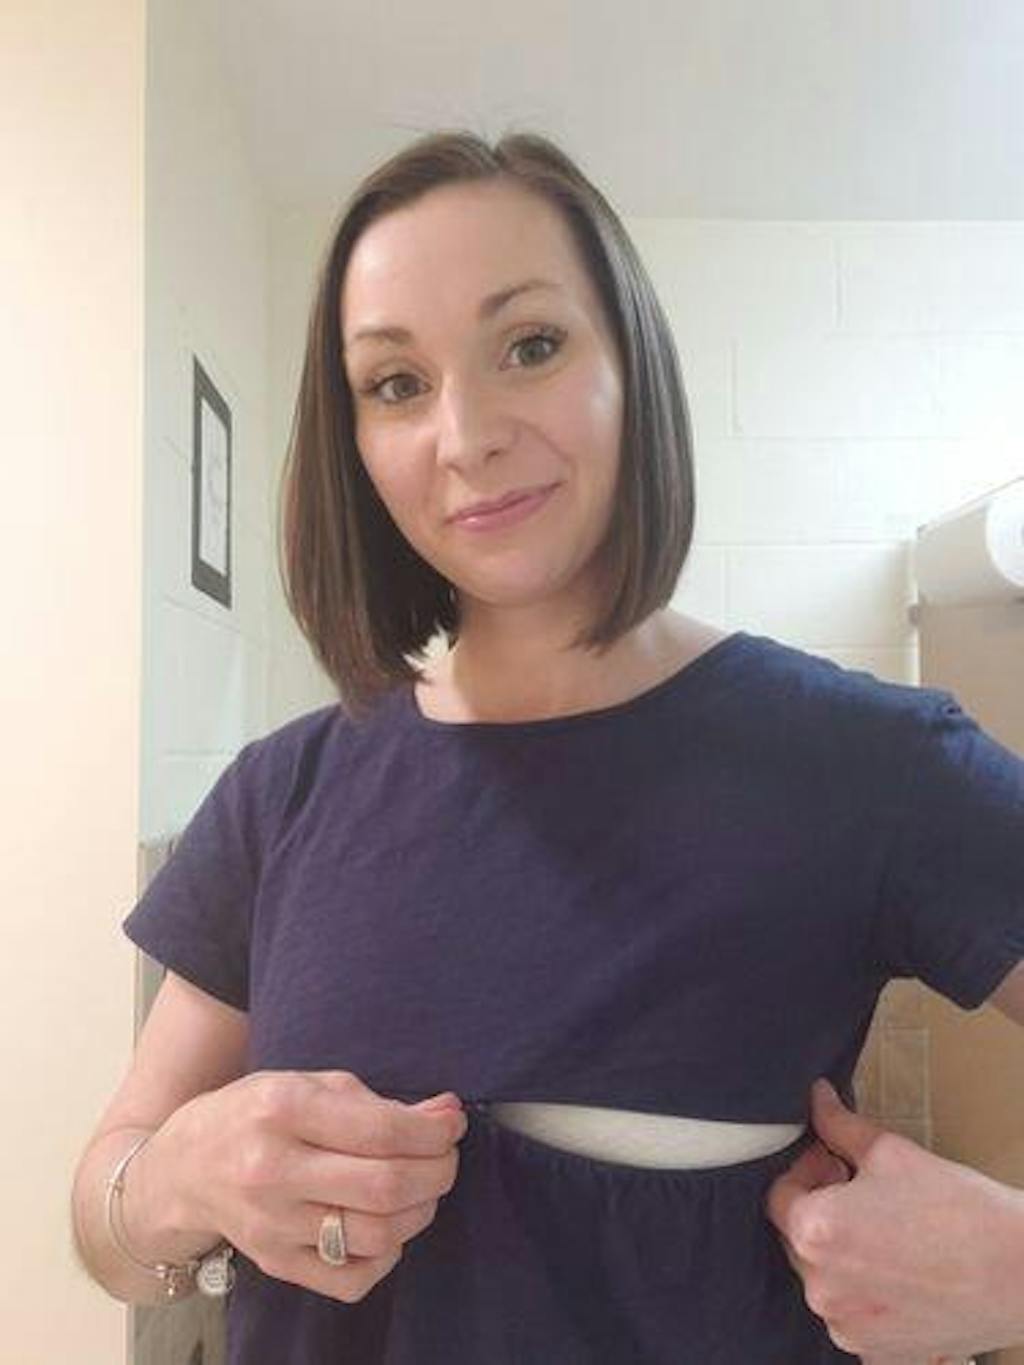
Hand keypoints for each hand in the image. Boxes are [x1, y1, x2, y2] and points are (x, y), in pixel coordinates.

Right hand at [139, 1070, 467, 1303]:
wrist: (181, 1169)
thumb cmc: (254, 1115)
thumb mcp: (308, 1084)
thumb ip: (376, 1103)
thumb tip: (445, 1115)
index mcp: (283, 1109)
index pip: (380, 1131)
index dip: (432, 1132)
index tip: (453, 1124)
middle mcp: (273, 1169)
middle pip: (384, 1188)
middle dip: (437, 1172)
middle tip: (446, 1158)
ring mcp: (273, 1224)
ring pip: (376, 1236)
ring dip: (419, 1212)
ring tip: (422, 1189)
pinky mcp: (275, 1263)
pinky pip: (352, 1278)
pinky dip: (387, 1256)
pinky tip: (387, 1227)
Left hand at [764, 1078, 1023, 1363]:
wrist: (1019, 1271)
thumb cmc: (956, 1208)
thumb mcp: (891, 1152)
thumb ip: (838, 1125)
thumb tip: (816, 1097)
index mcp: (814, 1231)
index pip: (778, 1194)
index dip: (805, 1170)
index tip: (833, 1160)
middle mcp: (820, 1286)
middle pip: (797, 1237)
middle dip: (820, 1207)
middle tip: (857, 1188)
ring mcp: (846, 1325)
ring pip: (822, 1277)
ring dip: (840, 1250)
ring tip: (883, 1228)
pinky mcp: (874, 1350)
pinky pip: (850, 1312)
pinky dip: (863, 1290)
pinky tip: (897, 1267)